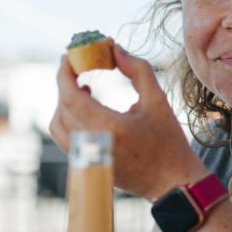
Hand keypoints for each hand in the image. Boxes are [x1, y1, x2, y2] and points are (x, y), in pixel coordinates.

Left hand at [48, 43, 205, 199]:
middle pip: (63, 107)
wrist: (172, 182)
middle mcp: (92, 145)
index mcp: (109, 128)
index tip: (68, 56)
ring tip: (85, 87)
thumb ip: (137, 70)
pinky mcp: (87, 165)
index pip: (71, 96)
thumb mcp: (158, 101)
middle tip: (79, 65)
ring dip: (66, 101)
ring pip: (58, 124)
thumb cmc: (168, 141)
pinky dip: (68, 119)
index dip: (65, 73)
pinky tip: (87, 107)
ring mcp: (87, 158)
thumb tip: (115, 49)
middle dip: (66, 82)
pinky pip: (64, 138)